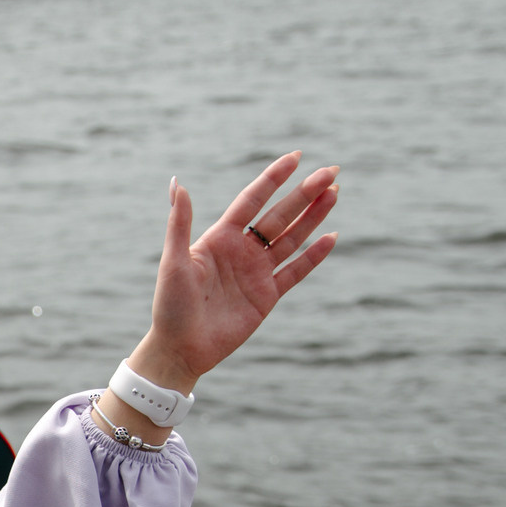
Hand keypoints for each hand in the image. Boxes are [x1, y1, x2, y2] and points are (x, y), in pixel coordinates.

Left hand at [127, 154, 339, 397]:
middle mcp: (242, 251)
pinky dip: (313, 256)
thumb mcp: (174, 261)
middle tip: (330, 172)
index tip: (296, 157)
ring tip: (334, 193)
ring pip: (292, 239)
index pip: (252, 200)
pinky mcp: (267, 296)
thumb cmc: (171, 305)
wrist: (181, 349)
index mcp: (220, 238)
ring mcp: (257, 273)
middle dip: (305, 194)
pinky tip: (332, 237)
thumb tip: (178, 183)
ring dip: (313, 217)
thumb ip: (180, 223)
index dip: (273, 178)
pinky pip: (295, 272)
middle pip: (279, 216)